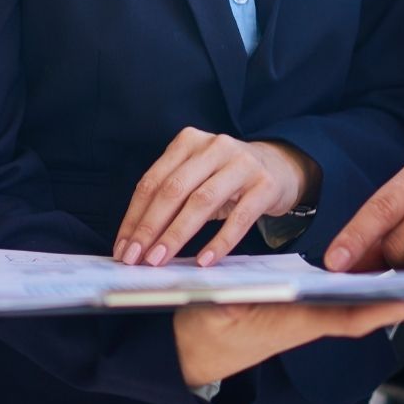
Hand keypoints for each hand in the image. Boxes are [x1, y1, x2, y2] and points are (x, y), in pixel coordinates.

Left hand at [114, 128, 317, 267]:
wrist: (280, 166)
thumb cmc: (227, 178)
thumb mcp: (197, 177)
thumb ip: (171, 198)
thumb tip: (138, 241)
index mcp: (188, 142)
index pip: (153, 181)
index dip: (135, 216)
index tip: (123, 247)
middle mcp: (214, 146)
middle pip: (173, 189)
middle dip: (150, 227)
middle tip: (136, 258)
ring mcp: (242, 163)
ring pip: (201, 201)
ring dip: (176, 234)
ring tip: (160, 260)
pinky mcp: (265, 185)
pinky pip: (240, 217)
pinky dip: (219, 241)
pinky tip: (204, 260)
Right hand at [173, 295, 403, 386]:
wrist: (190, 343)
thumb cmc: (209, 326)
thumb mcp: (226, 309)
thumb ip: (250, 302)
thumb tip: (275, 296)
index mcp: (303, 319)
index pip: (360, 312)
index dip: (397, 303)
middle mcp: (318, 319)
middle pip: (382, 309)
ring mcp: (318, 315)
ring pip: (376, 304)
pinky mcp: (313, 309)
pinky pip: (358, 299)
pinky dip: (387, 290)